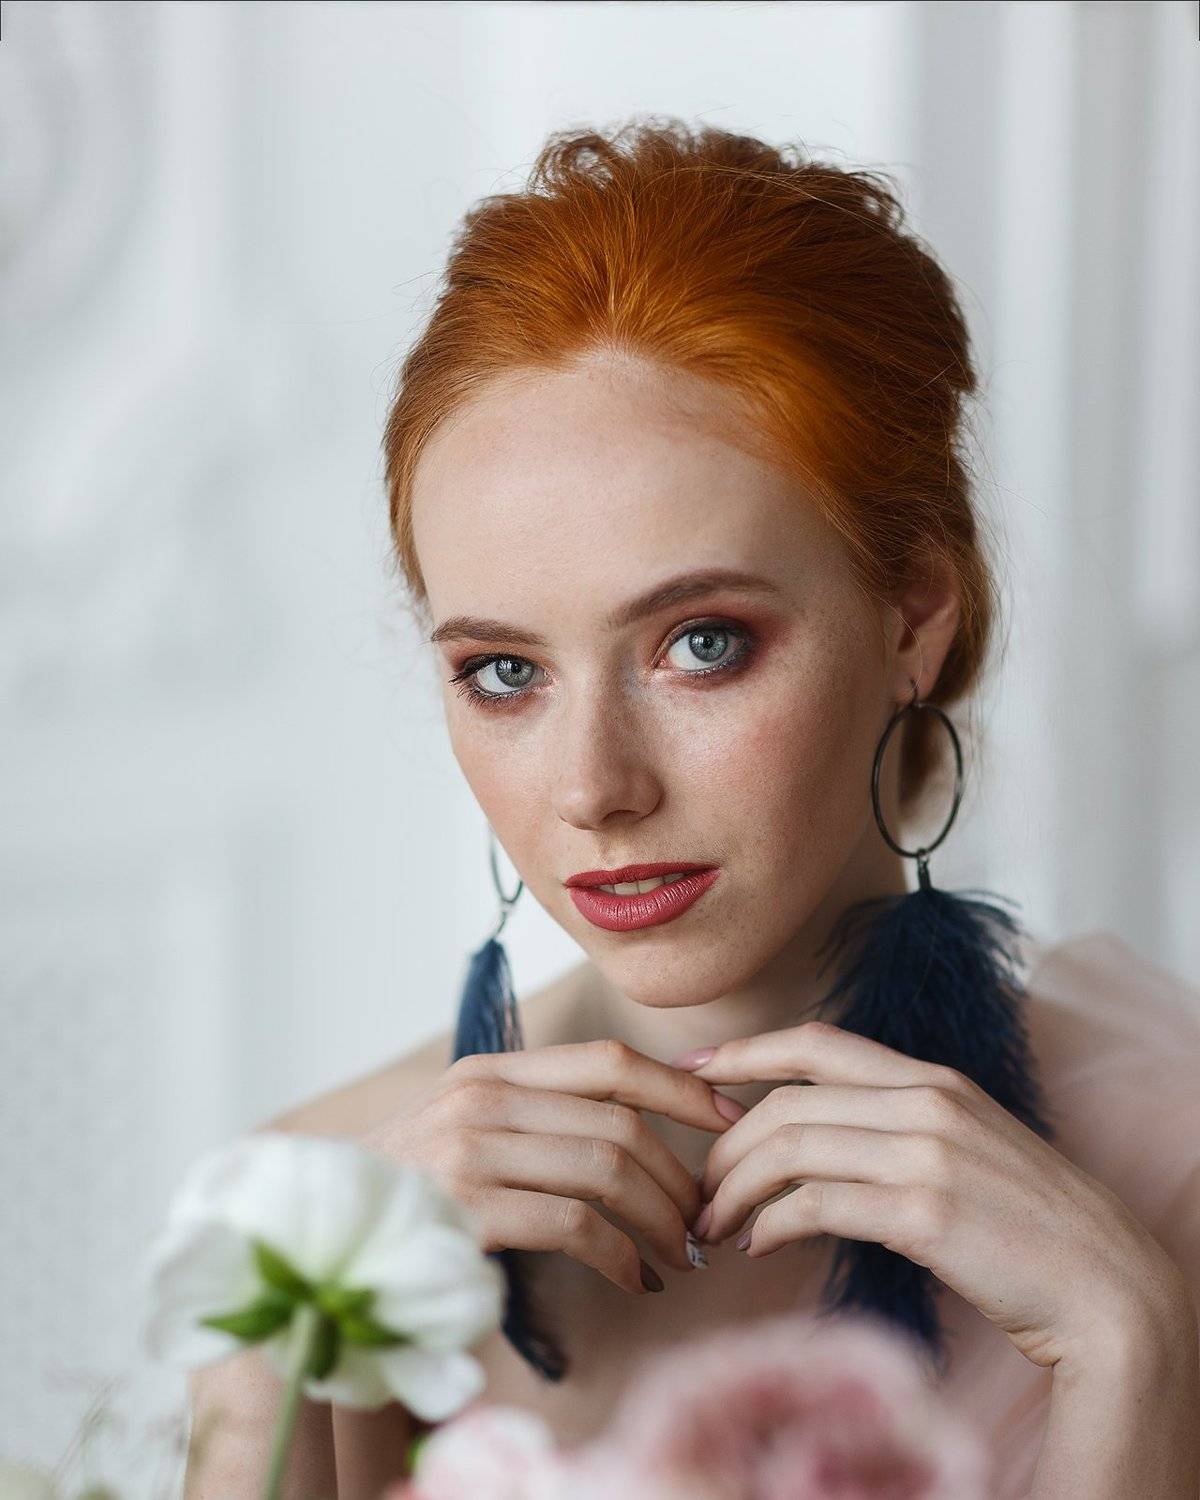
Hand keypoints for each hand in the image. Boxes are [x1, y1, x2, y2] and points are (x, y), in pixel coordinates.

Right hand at [363, 1040, 743, 1296]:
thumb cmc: (412, 1193)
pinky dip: (622, 1257)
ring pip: (607, 1169)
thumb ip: (539, 1115)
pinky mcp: (466, 1211)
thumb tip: (642, 1125)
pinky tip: (637, 1281)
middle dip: (679, 1175)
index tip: (730, 1117)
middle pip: (619, 1121)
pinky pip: (576, 1226)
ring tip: (680, 1253)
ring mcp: (469, 1152)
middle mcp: (480, 1099)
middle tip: (702, 1218)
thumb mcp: (468, 1131)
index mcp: (491, 1072)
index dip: (680, 1087)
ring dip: (660, 1219)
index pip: (608, 1061)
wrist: (316, 1241)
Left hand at [678, 1020, 1188, 1368]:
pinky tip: (759, 1248)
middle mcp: (925, 1102)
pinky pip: (817, 1206)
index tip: (693, 1071)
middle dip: (725, 1146)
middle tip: (700, 1191)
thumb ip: (895, 1130)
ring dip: (737, 1191)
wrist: (1106, 1285)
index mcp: (931, 1079)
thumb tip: (812, 1143)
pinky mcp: (925, 1213)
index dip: (746, 1052)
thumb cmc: (1028, 1226)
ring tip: (714, 1226)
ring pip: (792, 1149)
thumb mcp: (964, 1149)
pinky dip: (772, 1225)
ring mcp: (926, 1154)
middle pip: (787, 1103)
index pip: (816, 1043)